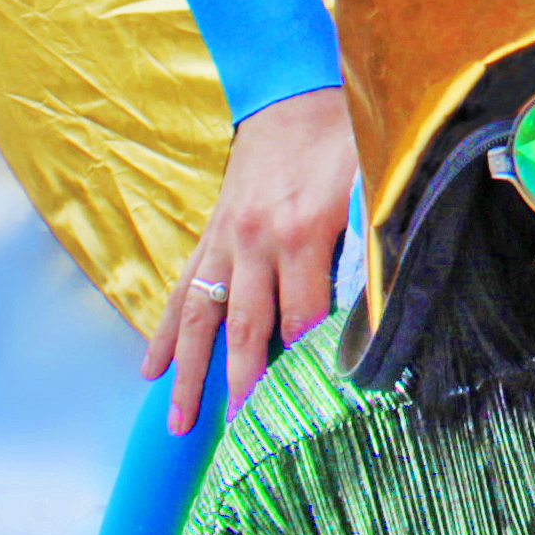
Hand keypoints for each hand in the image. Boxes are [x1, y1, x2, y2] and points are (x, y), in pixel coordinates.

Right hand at [144, 87, 358, 431]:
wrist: (293, 94)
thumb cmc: (344, 142)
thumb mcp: (372, 185)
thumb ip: (373, 243)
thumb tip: (384, 307)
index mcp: (304, 232)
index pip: (305, 317)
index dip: (306, 365)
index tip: (306, 411)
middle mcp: (257, 242)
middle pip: (248, 329)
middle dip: (243, 387)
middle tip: (239, 440)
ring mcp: (226, 241)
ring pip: (201, 318)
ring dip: (189, 374)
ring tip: (177, 424)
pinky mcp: (210, 236)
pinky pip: (181, 291)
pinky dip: (163, 334)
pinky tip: (149, 371)